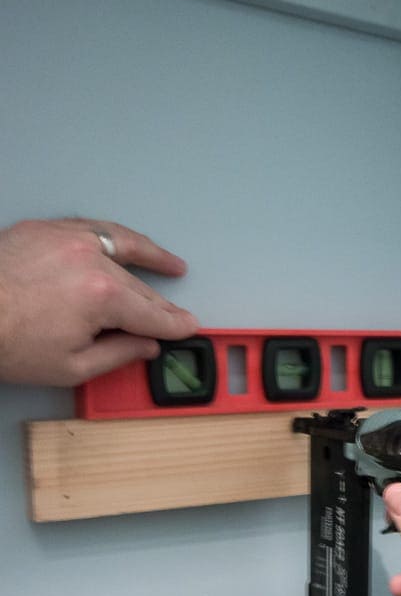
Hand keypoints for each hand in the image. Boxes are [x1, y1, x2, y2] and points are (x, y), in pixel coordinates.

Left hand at [0, 218, 196, 385]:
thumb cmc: (8, 342)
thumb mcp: (71, 367)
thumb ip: (117, 354)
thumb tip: (146, 346)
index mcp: (103, 296)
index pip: (152, 314)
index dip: (173, 325)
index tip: (188, 328)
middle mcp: (92, 259)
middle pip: (138, 285)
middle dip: (160, 303)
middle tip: (177, 315)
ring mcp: (68, 238)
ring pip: (121, 245)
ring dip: (150, 255)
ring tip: (170, 264)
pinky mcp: (46, 228)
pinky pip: (92, 228)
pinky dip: (113, 237)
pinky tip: (122, 243)